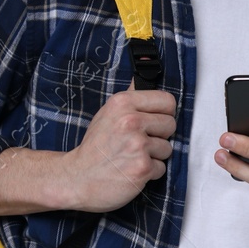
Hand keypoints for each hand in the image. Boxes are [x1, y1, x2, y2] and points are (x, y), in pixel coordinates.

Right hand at [62, 85, 175, 210]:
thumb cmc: (96, 147)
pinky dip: (149, 172)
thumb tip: (146, 69)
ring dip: (154, 155)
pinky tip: (131, 170)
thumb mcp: (108, 113)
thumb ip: (131, 97)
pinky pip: (161, 167)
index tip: (153, 121)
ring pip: (168, 147)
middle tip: (137, 142)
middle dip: (159, 135)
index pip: (167, 101)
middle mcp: (131, 121)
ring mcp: (138, 145)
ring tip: (132, 156)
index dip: (163, 113)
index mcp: (122, 103)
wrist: (78, 178)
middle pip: (170, 124)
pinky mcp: (143, 167)